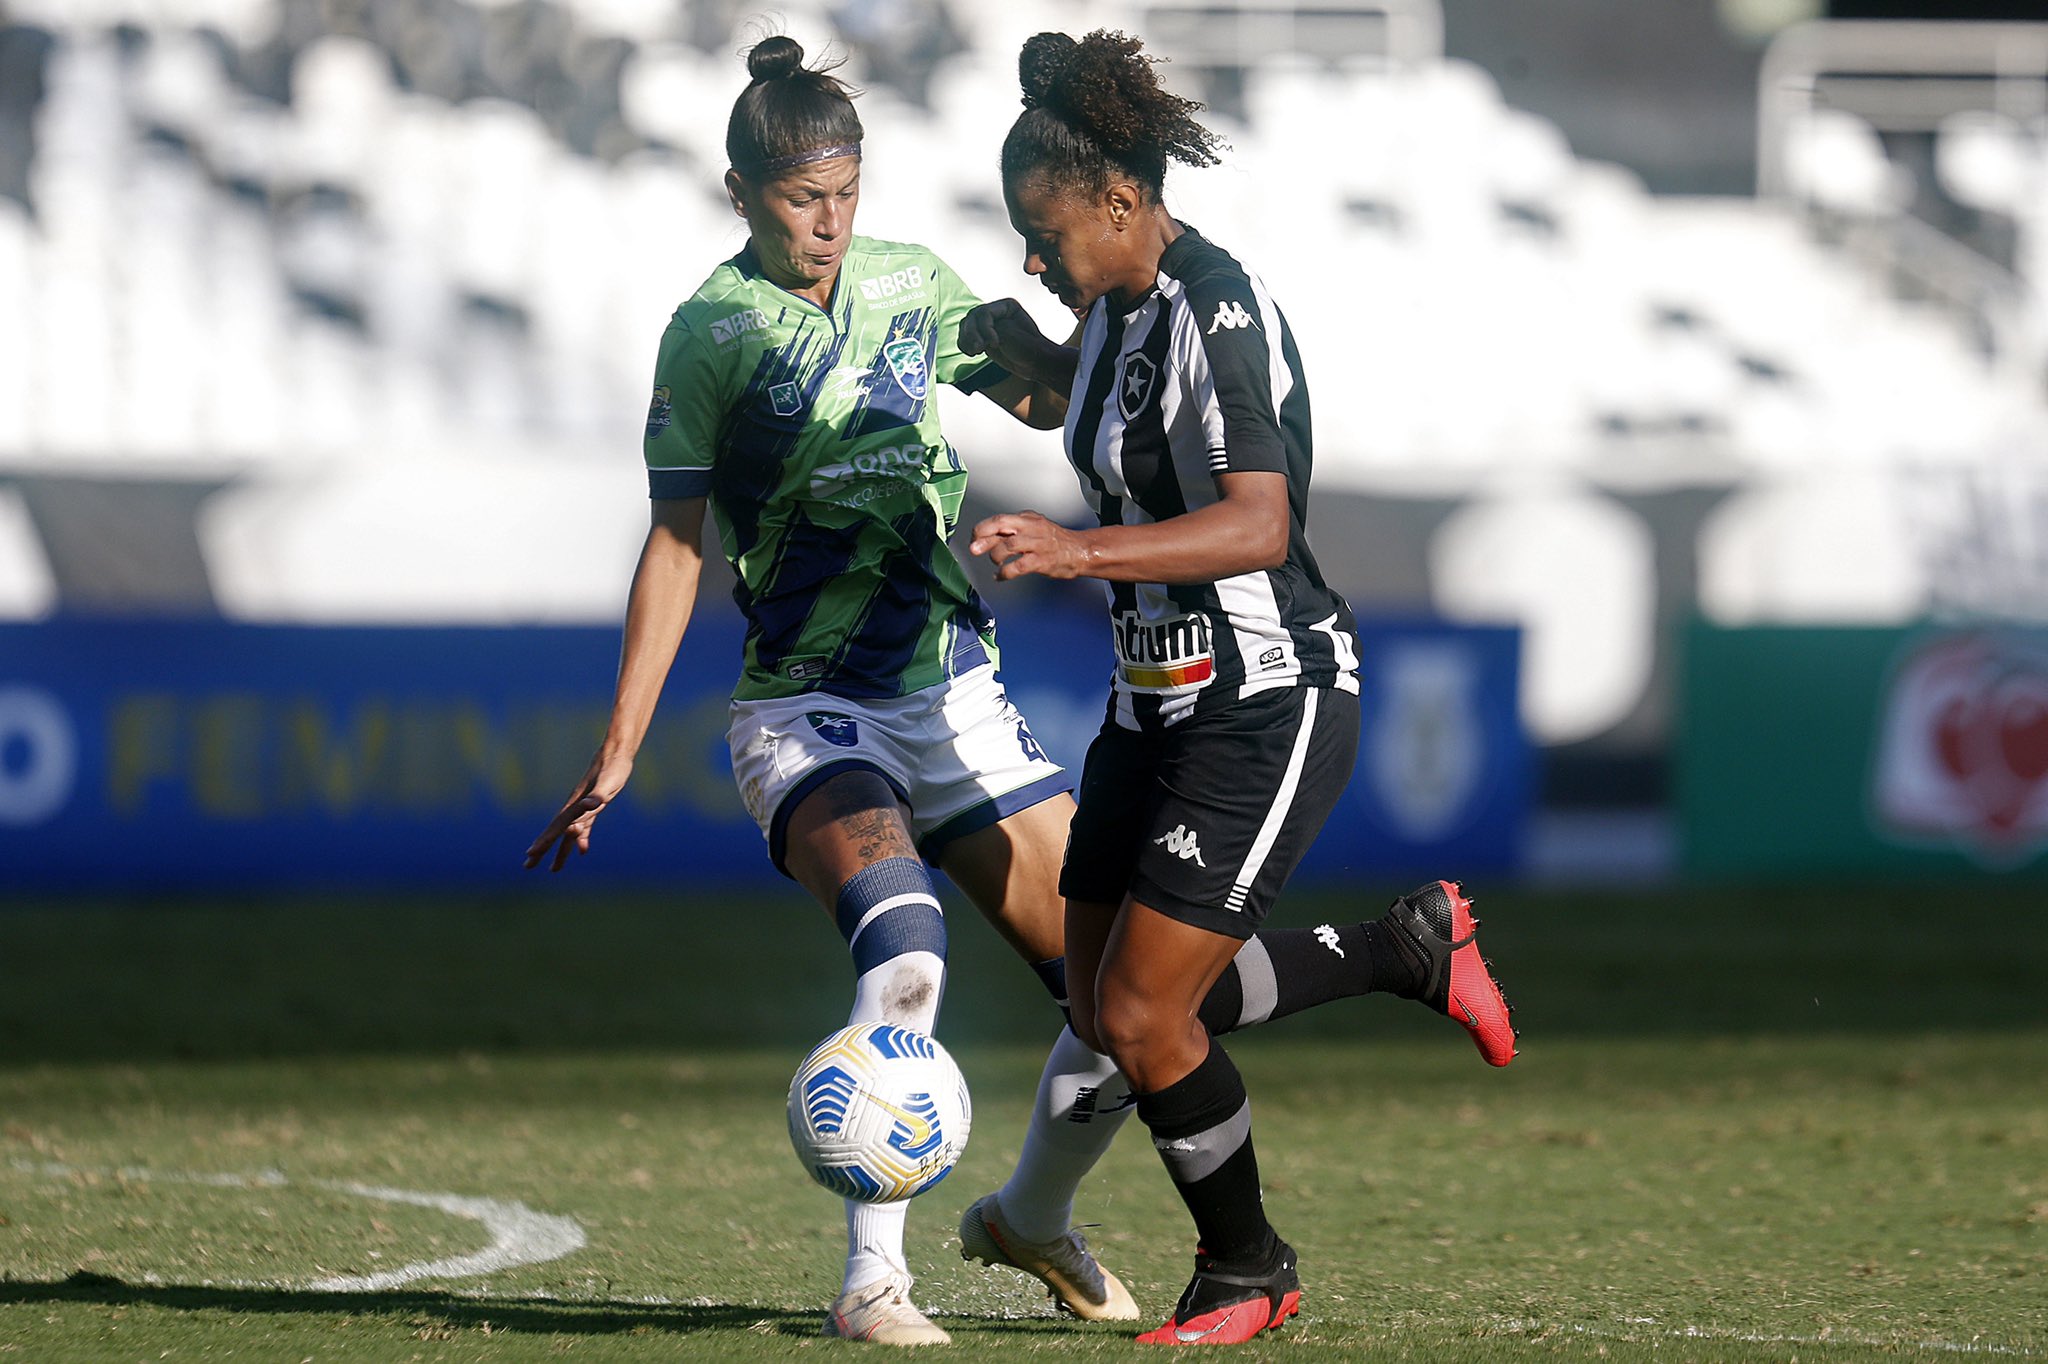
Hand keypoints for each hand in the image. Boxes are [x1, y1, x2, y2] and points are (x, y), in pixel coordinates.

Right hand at [524, 749, 633, 871]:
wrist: (615, 754)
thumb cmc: (612, 769)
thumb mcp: (607, 784)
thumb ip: (597, 796)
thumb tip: (589, 805)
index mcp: (575, 805)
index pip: (556, 827)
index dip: (544, 841)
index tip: (530, 854)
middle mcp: (575, 808)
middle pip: (555, 832)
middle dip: (542, 850)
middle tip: (527, 866)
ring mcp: (583, 808)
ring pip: (568, 834)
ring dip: (561, 851)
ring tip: (553, 869)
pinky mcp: (593, 806)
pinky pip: (584, 827)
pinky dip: (581, 840)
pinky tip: (582, 851)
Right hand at [959, 298, 1048, 365]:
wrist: (1036, 365)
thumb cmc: (1031, 348)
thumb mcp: (1012, 335)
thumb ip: (993, 329)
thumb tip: (976, 330)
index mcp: (1007, 306)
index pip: (985, 313)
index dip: (985, 328)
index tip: (994, 344)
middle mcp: (996, 313)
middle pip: (972, 318)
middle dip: (972, 334)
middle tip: (978, 349)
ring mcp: (988, 326)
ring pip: (966, 327)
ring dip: (967, 340)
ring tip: (975, 352)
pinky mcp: (983, 338)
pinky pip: (966, 338)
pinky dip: (964, 345)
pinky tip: (971, 353)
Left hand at [969, 510, 1090, 580]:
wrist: (1080, 551)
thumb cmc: (1054, 541)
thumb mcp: (1032, 529)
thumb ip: (1010, 533)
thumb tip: (983, 540)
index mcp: (1027, 519)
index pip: (1000, 519)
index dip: (983, 528)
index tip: (974, 538)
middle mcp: (1031, 528)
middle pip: (1001, 526)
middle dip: (984, 538)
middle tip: (974, 549)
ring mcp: (1037, 544)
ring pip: (1008, 546)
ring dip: (996, 556)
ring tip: (996, 563)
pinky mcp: (1042, 561)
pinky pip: (1018, 566)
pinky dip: (1005, 573)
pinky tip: (1000, 576)